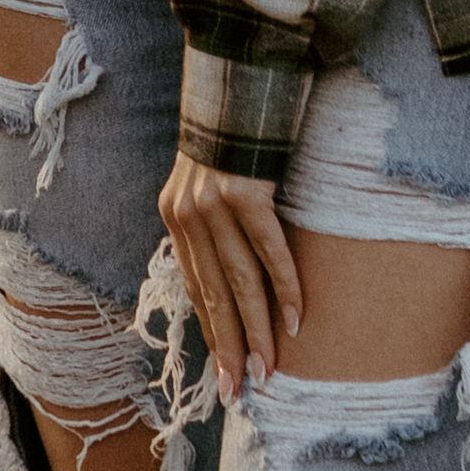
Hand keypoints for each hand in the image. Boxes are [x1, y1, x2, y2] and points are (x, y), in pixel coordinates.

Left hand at [159, 150, 304, 403]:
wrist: (235, 78)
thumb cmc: (229, 139)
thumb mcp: (206, 185)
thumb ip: (212, 227)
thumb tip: (231, 278)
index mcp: (175, 216)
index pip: (196, 287)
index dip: (212, 331)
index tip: (223, 374)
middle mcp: (188, 213)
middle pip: (214, 293)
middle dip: (229, 346)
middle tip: (240, 391)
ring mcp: (215, 203)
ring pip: (241, 281)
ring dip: (257, 330)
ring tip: (268, 370)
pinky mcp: (246, 192)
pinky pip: (270, 250)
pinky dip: (285, 287)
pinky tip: (295, 321)